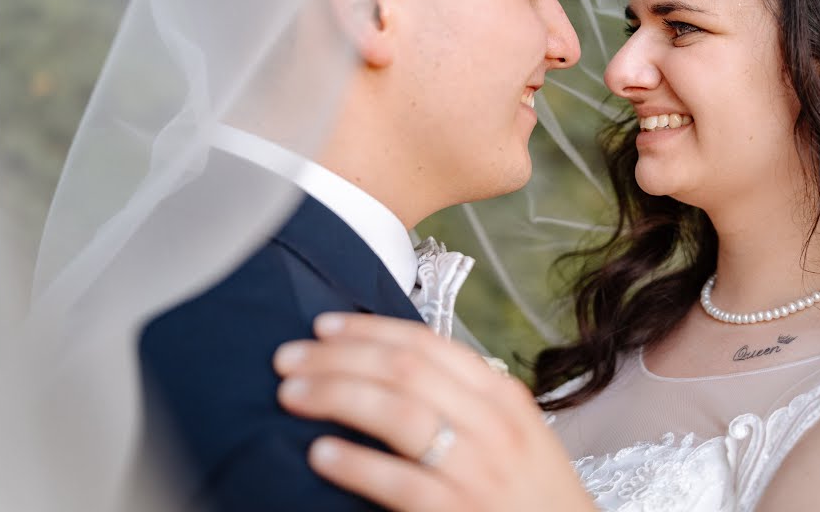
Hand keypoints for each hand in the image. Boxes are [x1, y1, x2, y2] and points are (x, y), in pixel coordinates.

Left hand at [273, 313, 596, 511]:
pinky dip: (356, 463)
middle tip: (289, 358)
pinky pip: (400, 481)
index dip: (368, 330)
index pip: (427, 344)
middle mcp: (493, 424)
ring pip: (398, 414)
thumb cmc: (530, 493)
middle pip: (403, 370)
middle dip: (337, 357)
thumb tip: (387, 367)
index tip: (324, 325)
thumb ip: (463, 399)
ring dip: (336, 396)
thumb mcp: (513, 432)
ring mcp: (478, 469)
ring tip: (292, 395)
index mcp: (502, 395)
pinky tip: (320, 453)